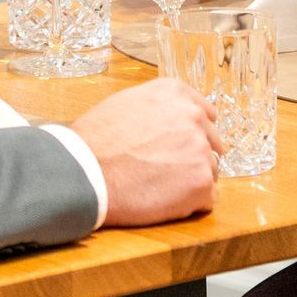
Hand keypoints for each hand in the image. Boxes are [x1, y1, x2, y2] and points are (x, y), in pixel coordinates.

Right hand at [71, 78, 221, 226]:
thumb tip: (173, 119)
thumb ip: (159, 107)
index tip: (177, 146)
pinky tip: (163, 199)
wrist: (85, 172)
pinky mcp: (201, 183)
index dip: (191, 133)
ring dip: (191, 179)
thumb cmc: (97, 140)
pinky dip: (190, 203)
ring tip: (159, 185)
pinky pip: (208, 198)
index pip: (206, 115)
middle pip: (211, 143)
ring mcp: (200, 150)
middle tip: (165, 169)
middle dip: (193, 156)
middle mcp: (194, 116)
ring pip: (210, 170)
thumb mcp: (128, 102)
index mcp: (176, 94)